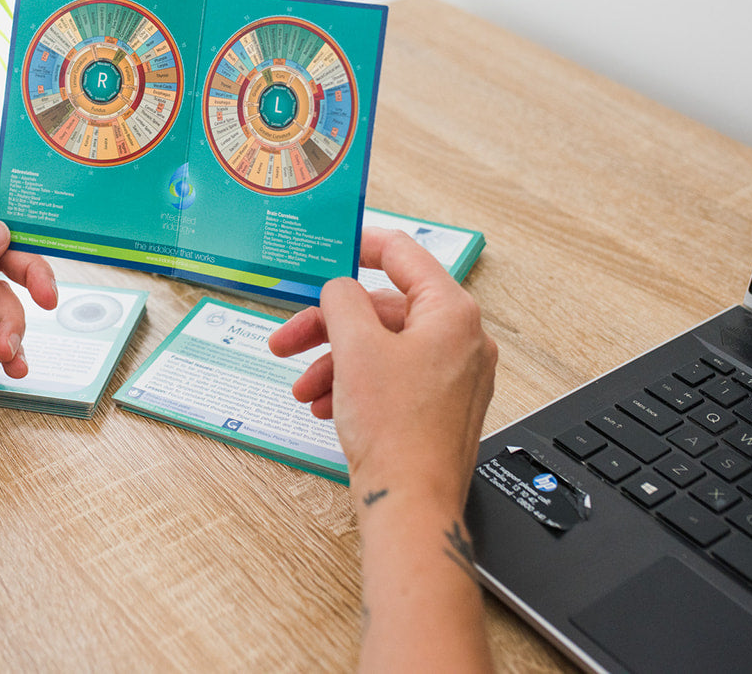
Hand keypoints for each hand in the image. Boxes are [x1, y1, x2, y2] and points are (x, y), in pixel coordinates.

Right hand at [269, 228, 495, 505]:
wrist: (412, 504)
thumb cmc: (396, 430)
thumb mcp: (356, 347)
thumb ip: (343, 300)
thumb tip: (340, 287)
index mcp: (452, 313)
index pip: (404, 255)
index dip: (361, 246)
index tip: (333, 246)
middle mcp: (462, 340)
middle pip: (384, 309)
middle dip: (330, 326)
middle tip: (289, 338)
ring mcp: (455, 376)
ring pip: (383, 348)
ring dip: (335, 362)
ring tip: (303, 388)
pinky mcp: (440, 407)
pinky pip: (392, 378)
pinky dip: (355, 384)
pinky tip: (324, 406)